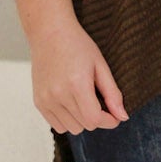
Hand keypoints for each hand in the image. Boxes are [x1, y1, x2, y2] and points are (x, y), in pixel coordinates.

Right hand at [30, 18, 127, 135]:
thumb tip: (122, 117)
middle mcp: (58, 95)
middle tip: (99, 100)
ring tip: (83, 99)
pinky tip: (71, 102)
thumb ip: (113, 94)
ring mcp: (46, 99)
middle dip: (97, 117)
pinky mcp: (38, 102)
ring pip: (72, 128)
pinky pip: (58, 125)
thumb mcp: (101, 66)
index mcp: (76, 85)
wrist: (49, 33)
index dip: (109, 121)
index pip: (95, 120)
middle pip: (85, 125)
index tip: (115, 116)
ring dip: (82, 120)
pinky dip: (68, 119)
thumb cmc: (77, 45)